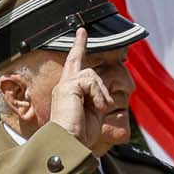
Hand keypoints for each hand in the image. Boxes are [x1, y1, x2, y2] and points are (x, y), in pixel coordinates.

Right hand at [46, 28, 115, 144]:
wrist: (68, 143)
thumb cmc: (79, 136)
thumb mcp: (93, 116)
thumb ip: (98, 102)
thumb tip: (108, 99)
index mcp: (70, 92)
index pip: (74, 65)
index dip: (78, 47)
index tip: (81, 32)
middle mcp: (65, 85)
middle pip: (77, 59)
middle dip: (79, 43)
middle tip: (82, 30)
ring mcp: (65, 85)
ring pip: (93, 75)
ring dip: (102, 95)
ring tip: (96, 110)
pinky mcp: (68, 85)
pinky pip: (92, 82)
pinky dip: (99, 96)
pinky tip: (94, 108)